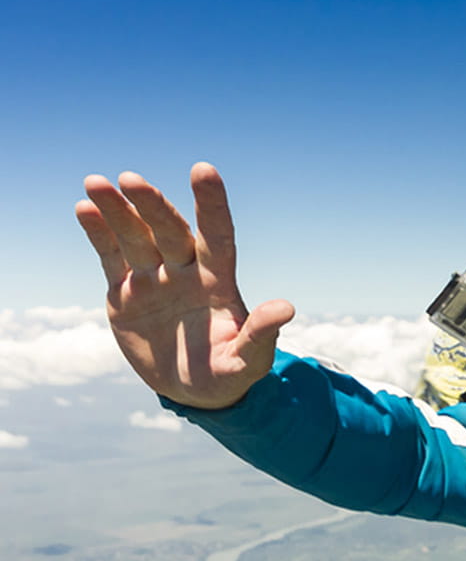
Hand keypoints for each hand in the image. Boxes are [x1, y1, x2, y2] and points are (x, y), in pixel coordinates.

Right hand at [75, 163, 293, 408]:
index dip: (211, 205)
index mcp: (218, 283)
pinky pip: (111, 256)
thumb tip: (286, 308)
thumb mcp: (247, 361)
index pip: (217, 236)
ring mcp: (154, 278)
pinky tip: (85, 208)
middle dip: (152, 206)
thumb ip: (261, 335)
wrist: (192, 390)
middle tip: (132, 180)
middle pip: (169, 231)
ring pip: (135, 236)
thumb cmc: (228, 373)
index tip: (203, 170)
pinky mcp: (126, 292)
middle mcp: (186, 272)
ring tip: (96, 184)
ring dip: (117, 210)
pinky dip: (98, 233)